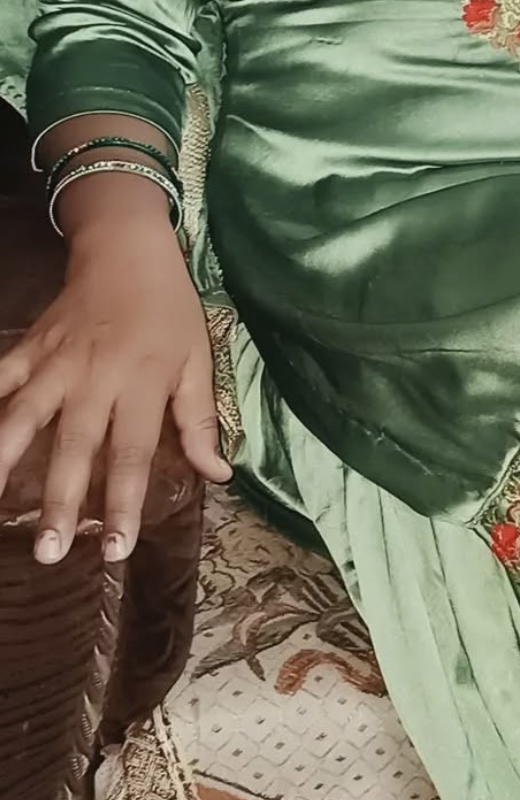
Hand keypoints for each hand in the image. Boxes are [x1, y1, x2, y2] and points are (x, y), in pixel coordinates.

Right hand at [0, 221, 230, 565]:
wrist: (126, 248)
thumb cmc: (169, 309)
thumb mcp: (198, 360)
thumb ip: (201, 419)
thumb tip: (219, 473)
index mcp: (142, 384)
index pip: (132, 454)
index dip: (123, 503)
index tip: (115, 548)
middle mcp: (95, 378)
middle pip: (74, 446)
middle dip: (59, 501)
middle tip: (48, 551)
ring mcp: (56, 362)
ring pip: (25, 417)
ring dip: (4, 462)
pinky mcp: (30, 347)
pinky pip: (0, 379)